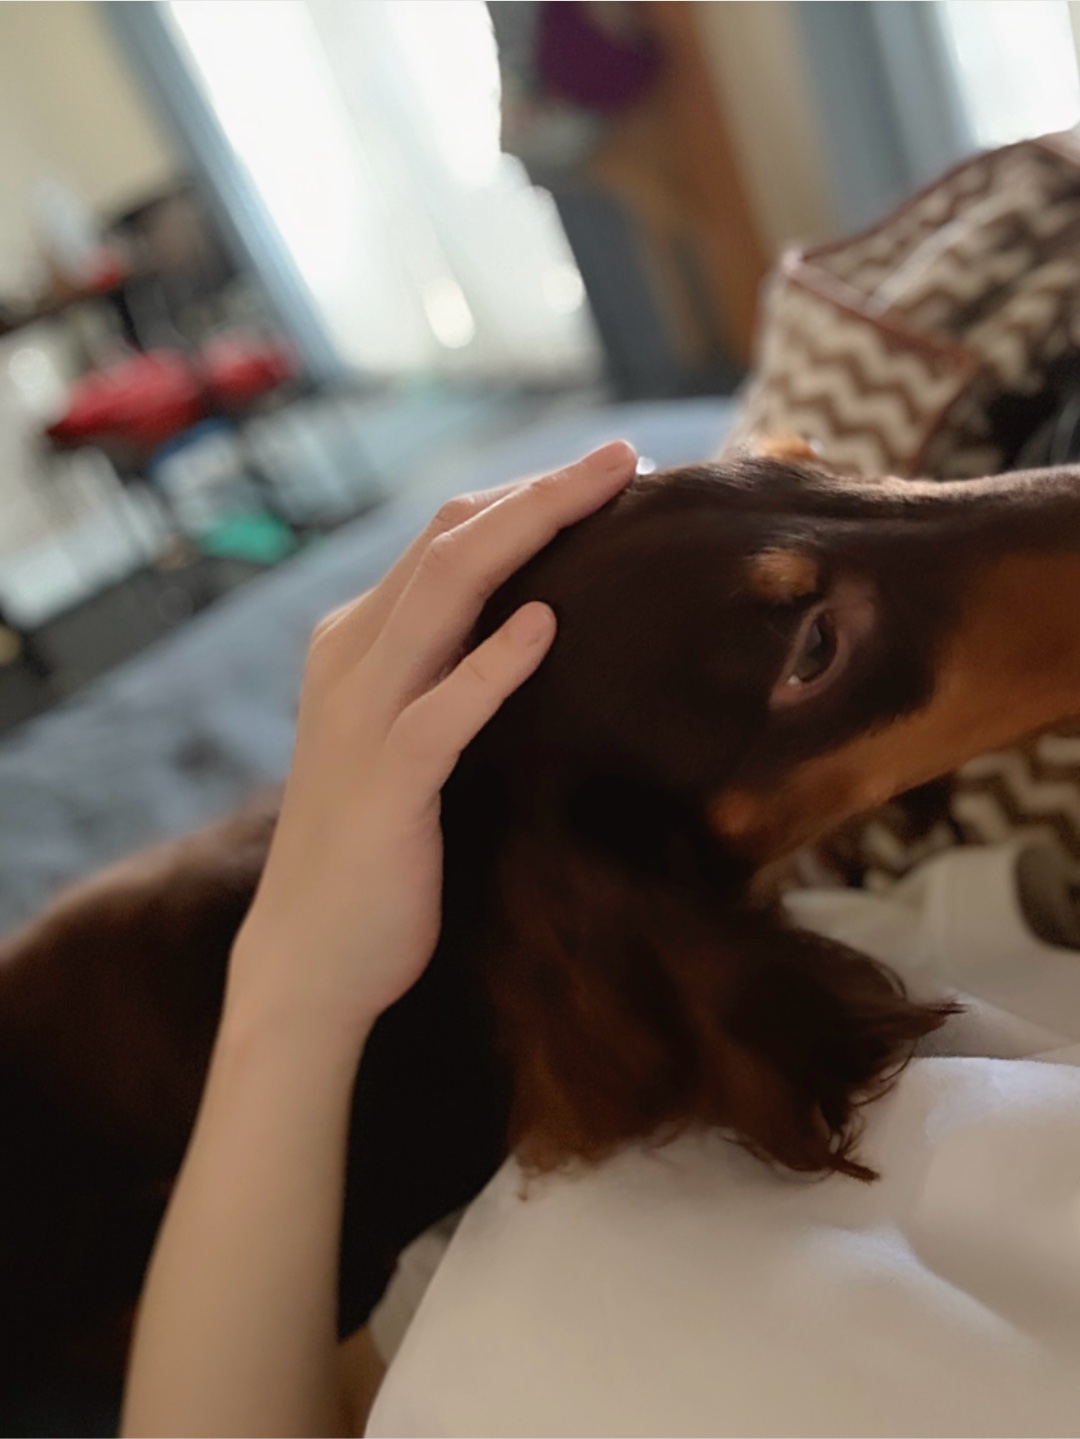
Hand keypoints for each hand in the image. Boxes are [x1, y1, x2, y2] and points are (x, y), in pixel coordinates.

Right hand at [226, 440, 637, 1046]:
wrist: (311, 955)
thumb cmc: (378, 848)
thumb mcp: (405, 739)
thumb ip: (447, 676)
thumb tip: (538, 632)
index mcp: (357, 642)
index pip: (444, 540)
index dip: (525, 499)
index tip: (605, 480)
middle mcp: (352, 658)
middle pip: (449, 541)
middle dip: (540, 490)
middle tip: (626, 457)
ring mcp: (363, 714)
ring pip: (443, 592)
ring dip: (530, 529)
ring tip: (608, 490)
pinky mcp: (387, 781)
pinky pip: (443, 707)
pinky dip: (494, 662)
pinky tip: (545, 627)